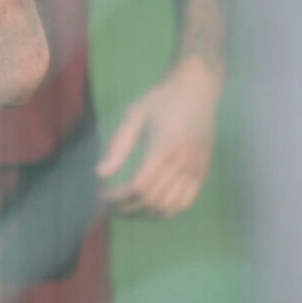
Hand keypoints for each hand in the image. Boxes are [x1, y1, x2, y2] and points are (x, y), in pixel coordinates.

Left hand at [97, 58, 220, 217]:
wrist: (197, 89)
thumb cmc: (160, 100)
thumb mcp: (134, 116)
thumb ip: (117, 146)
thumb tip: (100, 173)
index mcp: (165, 147)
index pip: (139, 187)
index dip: (117, 198)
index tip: (99, 196)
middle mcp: (184, 162)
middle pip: (152, 201)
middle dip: (124, 208)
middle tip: (105, 205)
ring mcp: (197, 169)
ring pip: (168, 208)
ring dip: (142, 214)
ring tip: (122, 208)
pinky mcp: (202, 172)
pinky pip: (184, 203)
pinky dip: (163, 211)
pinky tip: (145, 205)